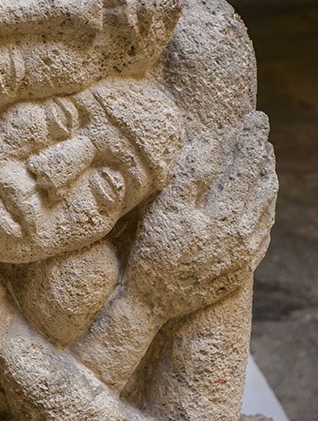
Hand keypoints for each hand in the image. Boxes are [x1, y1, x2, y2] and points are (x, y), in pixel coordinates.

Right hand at [125, 111, 277, 322]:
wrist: (154, 303)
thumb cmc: (153, 252)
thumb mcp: (166, 208)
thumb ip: (191, 173)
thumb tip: (211, 141)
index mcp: (227, 215)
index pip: (248, 166)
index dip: (253, 138)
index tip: (257, 117)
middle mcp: (244, 234)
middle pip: (264, 186)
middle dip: (263, 157)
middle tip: (261, 136)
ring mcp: (246, 254)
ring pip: (268, 210)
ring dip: (268, 183)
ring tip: (264, 164)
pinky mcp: (242, 269)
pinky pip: (264, 234)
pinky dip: (266, 212)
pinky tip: (261, 206)